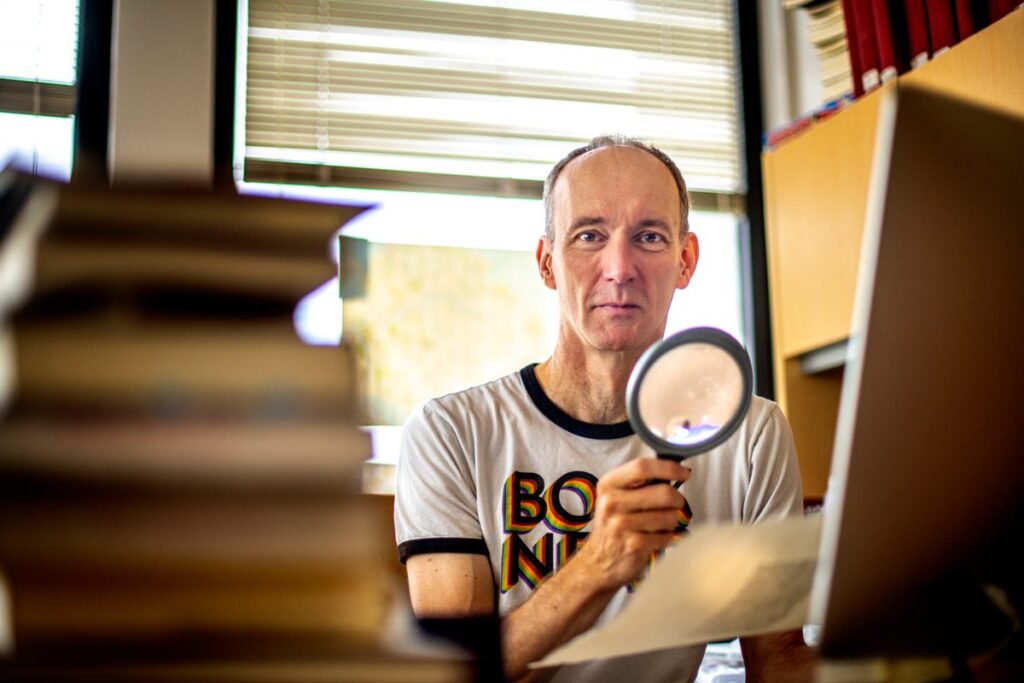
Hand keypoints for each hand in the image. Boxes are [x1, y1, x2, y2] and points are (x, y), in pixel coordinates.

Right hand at [573, 457, 690, 589]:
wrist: (598, 561)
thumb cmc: (614, 524)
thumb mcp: (616, 496)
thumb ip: (638, 482)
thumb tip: (673, 471)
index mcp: (608, 484)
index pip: (642, 467)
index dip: (669, 468)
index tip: (684, 473)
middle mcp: (612, 502)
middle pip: (663, 492)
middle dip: (677, 499)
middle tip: (676, 504)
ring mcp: (622, 525)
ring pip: (669, 516)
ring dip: (671, 521)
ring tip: (660, 524)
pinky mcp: (634, 545)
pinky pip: (666, 536)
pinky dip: (666, 537)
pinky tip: (655, 538)